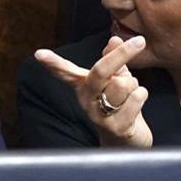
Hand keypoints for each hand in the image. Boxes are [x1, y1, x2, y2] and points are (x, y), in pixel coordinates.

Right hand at [34, 35, 152, 147]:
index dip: (53, 63)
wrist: (127, 141)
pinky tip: (136, 106)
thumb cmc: (120, 106)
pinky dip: (141, 96)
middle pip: (100, 70)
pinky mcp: (116, 127)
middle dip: (121, 54)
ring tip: (129, 96)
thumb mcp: (116, 78)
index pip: (66, 72)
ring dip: (134, 86)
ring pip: (122, 83)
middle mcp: (86, 100)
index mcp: (83, 86)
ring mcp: (99, 115)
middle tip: (140, 41)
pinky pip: (135, 98)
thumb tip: (114, 39)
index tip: (39, 54)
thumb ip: (113, 59)